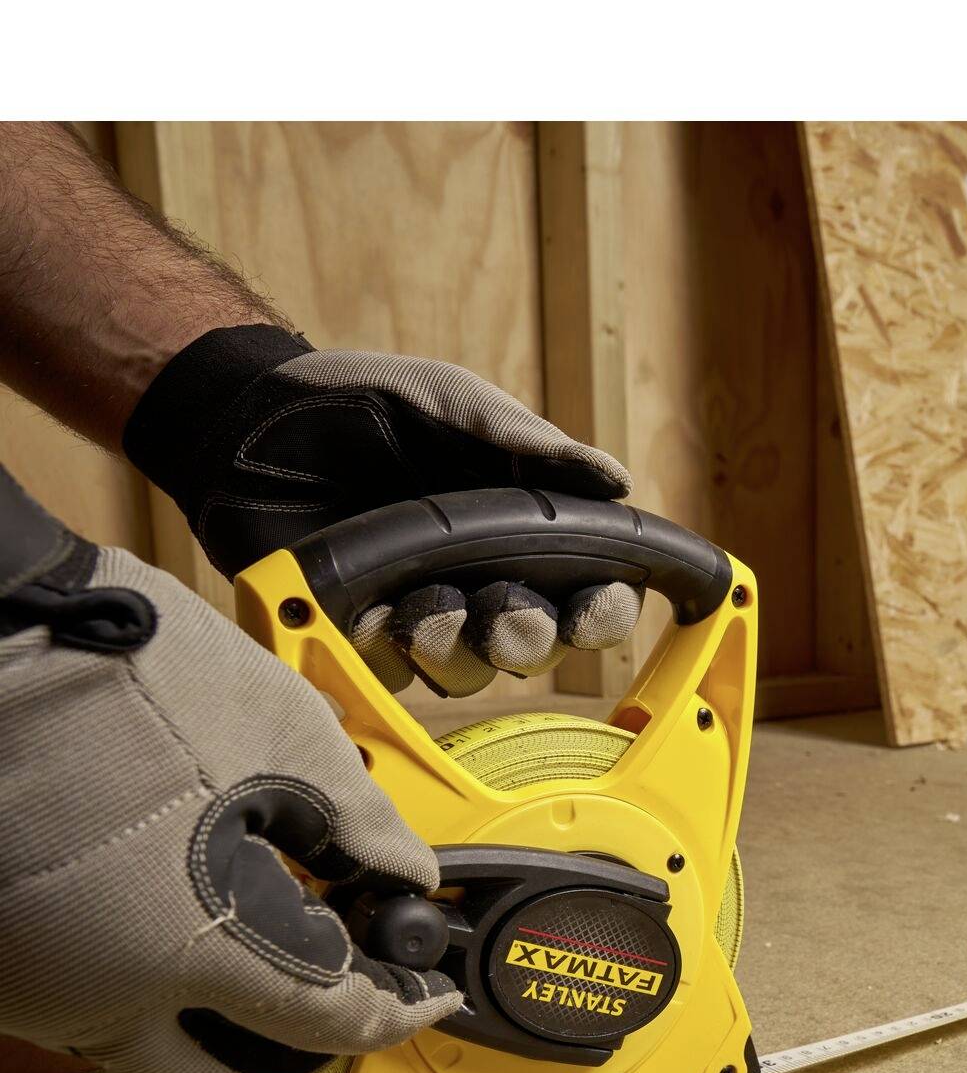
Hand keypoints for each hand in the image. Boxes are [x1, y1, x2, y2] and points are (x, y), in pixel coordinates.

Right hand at [0, 529, 461, 1072]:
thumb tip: (403, 873)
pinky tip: (190, 906)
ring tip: (276, 932)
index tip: (427, 997)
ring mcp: (28, 982)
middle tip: (343, 991)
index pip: (326, 1023)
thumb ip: (365, 828)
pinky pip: (86, 993)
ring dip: (216, 1006)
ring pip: (144, 1041)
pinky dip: (150, 971)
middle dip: (292, 1044)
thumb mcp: (290, 741)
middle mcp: (93, 996)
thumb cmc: (122, 670)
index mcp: (186, 953)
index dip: (396, 1012)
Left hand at [123, 325, 640, 696]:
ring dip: (454, 642)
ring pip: (466, 670)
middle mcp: (480, 579)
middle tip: (501, 611)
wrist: (243, 417)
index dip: (602, 610)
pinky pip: (388, 673)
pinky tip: (368, 606)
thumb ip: (527, 442)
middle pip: (535, 645)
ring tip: (423, 601)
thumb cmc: (357, 400)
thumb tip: (618, 479)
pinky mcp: (356, 632)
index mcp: (518, 530)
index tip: (591, 606)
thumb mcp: (451, 402)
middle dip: (527, 636)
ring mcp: (419, 610)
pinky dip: (385, 645)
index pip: (588, 590)